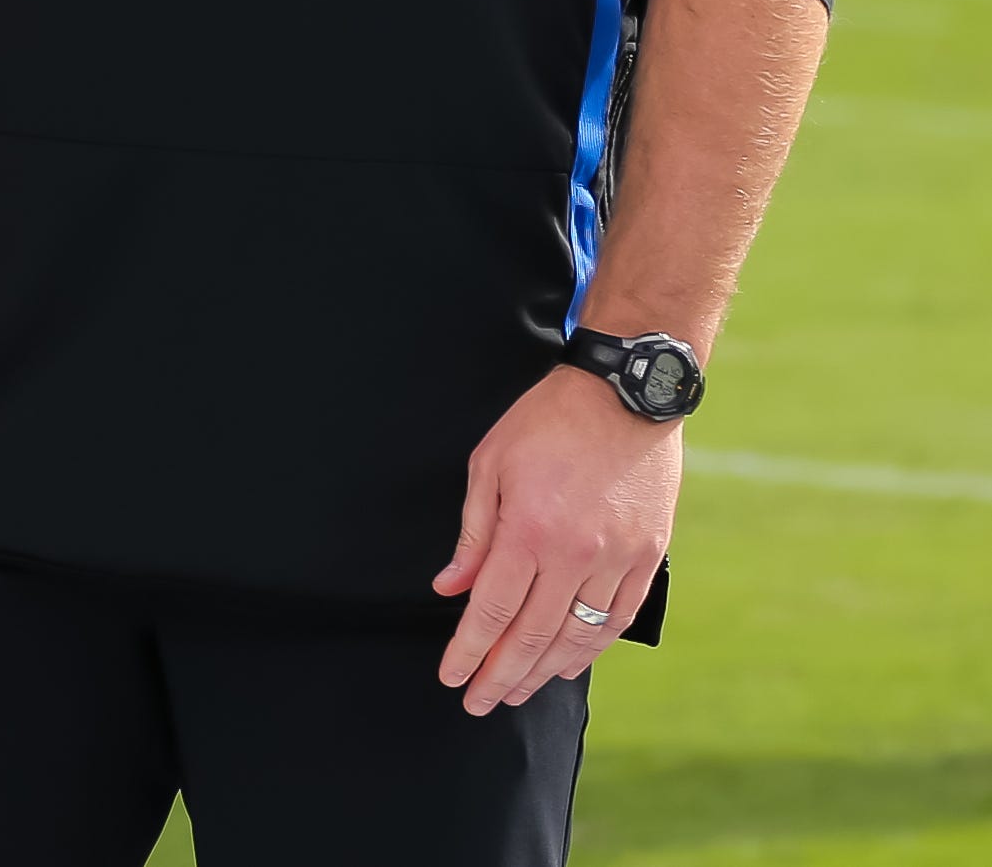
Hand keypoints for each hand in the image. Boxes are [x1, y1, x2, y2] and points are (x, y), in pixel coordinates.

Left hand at [433, 365, 678, 713]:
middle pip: (532, 635)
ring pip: (578, 637)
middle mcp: (575, 554)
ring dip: (544, 671)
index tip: (452, 677)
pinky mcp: (647, 557)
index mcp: (529, 529)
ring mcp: (617, 559)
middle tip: (479, 702)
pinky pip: (617, 619)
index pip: (492, 610)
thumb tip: (451, 587)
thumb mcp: (489, 463)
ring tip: (518, 690)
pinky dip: (590, 648)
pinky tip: (568, 662)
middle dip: (501, 675)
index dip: (470, 651)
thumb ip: (472, 532)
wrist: (624, 396)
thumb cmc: (547, 422)